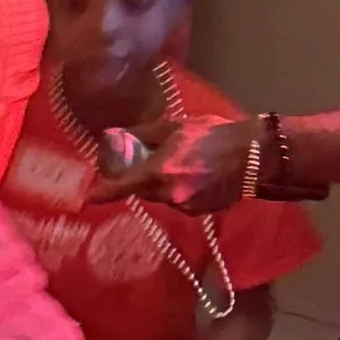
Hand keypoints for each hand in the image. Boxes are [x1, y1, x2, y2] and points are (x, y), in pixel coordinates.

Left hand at [98, 109, 255, 211]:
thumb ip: (143, 134)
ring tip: (177, 164)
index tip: (86, 198)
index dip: (102, 193)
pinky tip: (193, 175)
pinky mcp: (200, 212)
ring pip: (160, 197)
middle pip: (141, 191)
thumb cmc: (213, 135)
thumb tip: (116, 136)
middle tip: (145, 162)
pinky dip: (178, 191)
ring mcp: (185, 206)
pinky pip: (178, 202)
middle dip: (139, 179)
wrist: (254, 155)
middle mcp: (169, 194)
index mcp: (160, 171)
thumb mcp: (174, 127)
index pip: (121, 187)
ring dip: (160, 184)